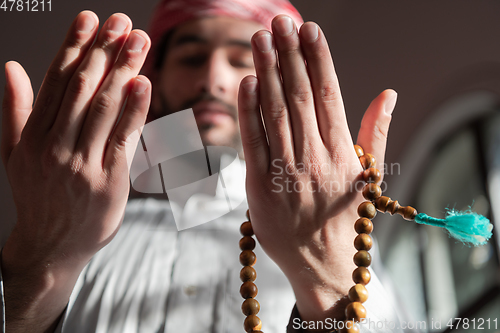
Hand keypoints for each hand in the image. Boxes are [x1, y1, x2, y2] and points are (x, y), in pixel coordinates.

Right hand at [1, 11, 150, 331]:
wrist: (52, 245)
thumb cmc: (39, 195)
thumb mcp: (15, 153)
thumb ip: (16, 110)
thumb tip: (12, 67)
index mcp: (33, 136)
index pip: (56, 81)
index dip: (74, 47)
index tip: (90, 19)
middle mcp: (55, 146)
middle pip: (83, 88)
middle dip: (104, 51)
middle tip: (122, 23)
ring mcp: (82, 164)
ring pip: (104, 108)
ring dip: (123, 71)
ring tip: (138, 41)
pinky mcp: (108, 181)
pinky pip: (123, 140)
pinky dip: (134, 110)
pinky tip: (143, 84)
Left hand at [238, 15, 395, 323]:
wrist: (322, 264)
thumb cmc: (344, 216)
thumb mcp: (367, 175)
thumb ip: (374, 131)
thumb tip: (388, 92)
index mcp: (342, 154)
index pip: (330, 96)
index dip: (319, 59)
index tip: (310, 29)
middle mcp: (315, 159)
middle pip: (301, 97)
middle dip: (289, 55)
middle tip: (280, 22)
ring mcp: (286, 173)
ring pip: (276, 113)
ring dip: (267, 72)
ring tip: (260, 38)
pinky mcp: (260, 188)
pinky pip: (253, 144)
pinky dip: (249, 112)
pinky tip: (246, 82)